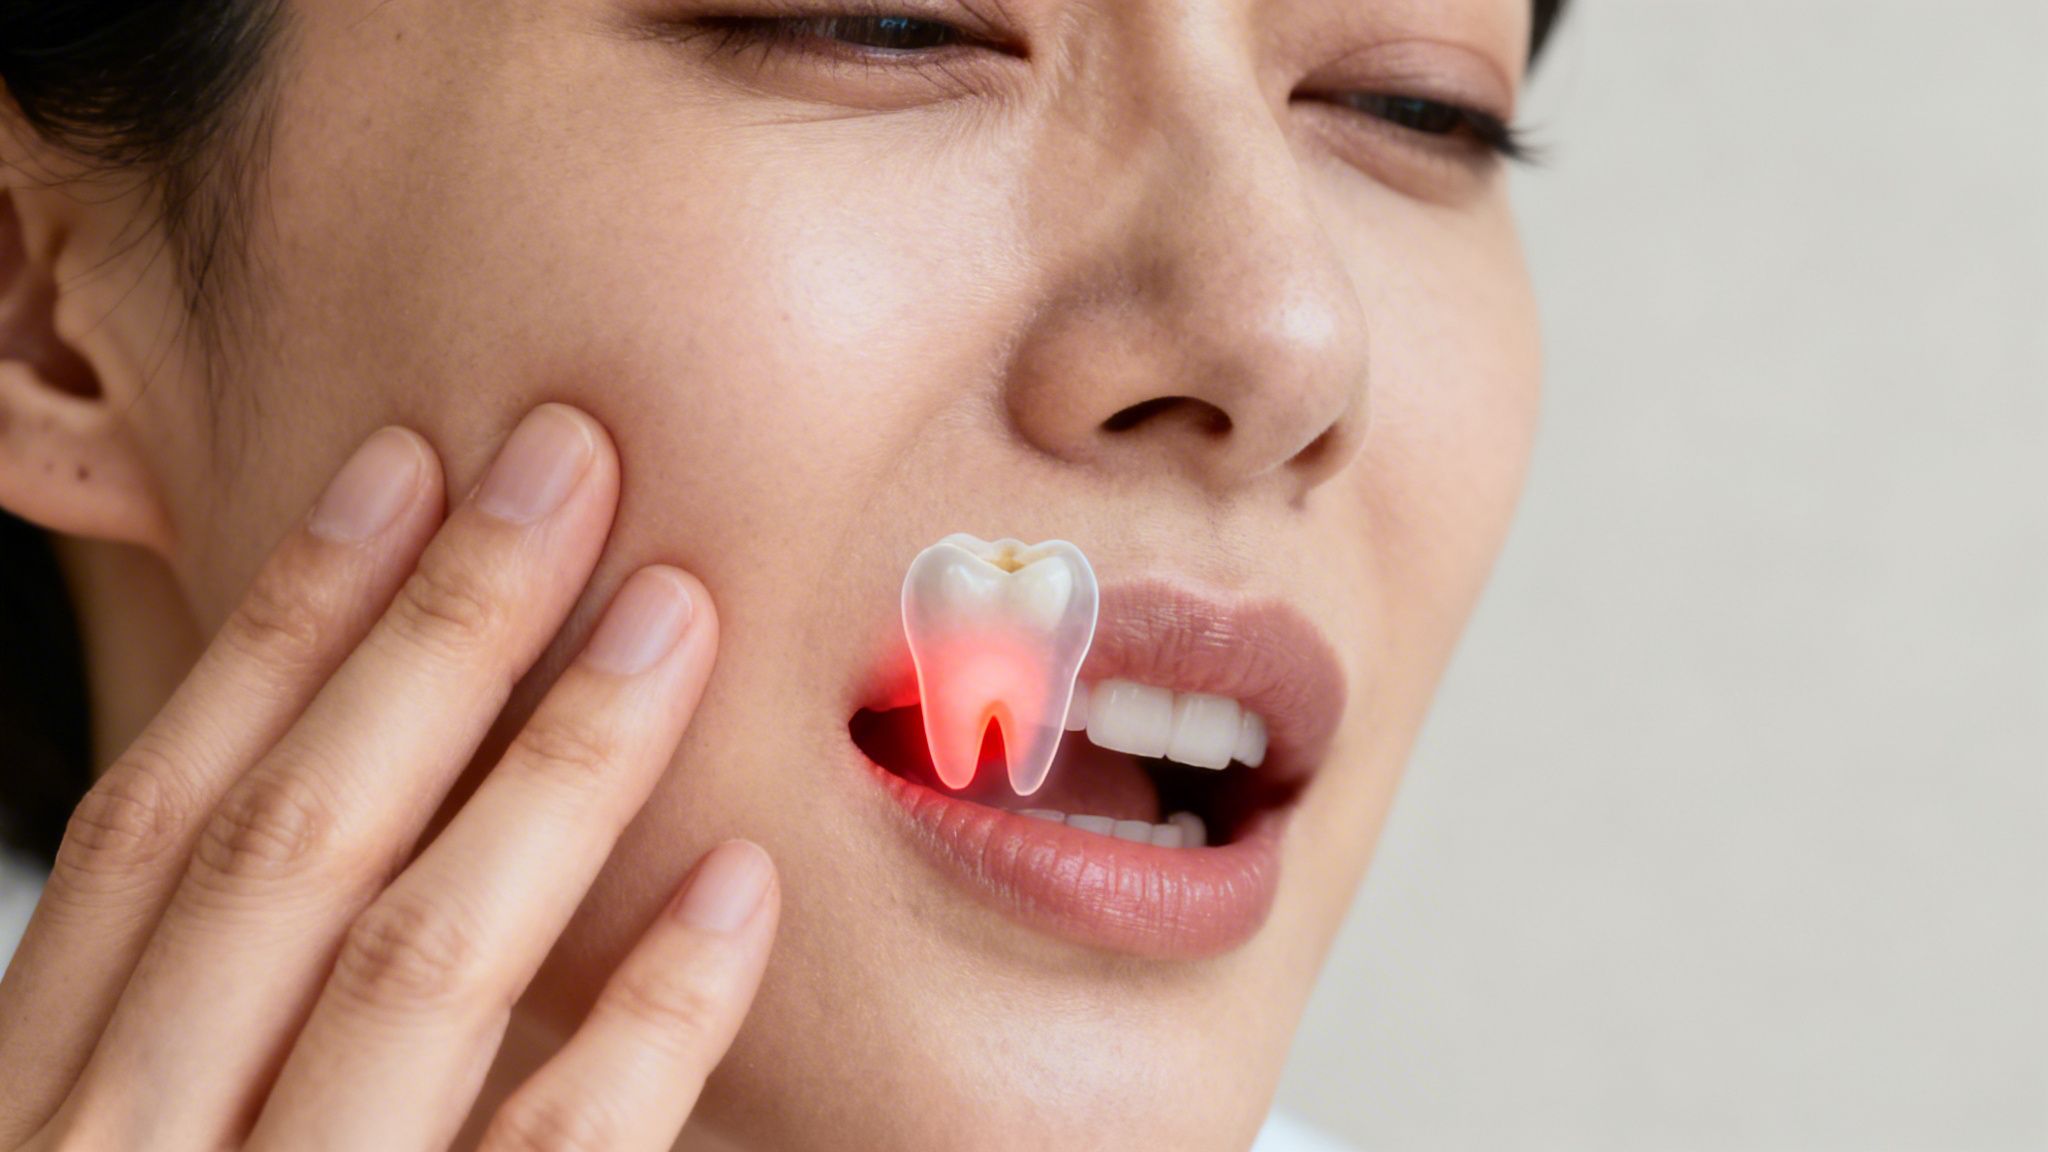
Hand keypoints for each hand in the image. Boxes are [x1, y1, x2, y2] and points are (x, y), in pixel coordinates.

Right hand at [0, 403, 777, 1149]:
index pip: (158, 821)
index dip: (278, 627)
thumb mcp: (144, 1141)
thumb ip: (212, 1022)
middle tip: (568, 465)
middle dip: (437, 635)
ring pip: (418, 960)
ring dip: (560, 766)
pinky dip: (651, 1011)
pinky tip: (739, 884)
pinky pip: (556, 1146)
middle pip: (289, 843)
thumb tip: (352, 786)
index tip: (397, 472)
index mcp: (46, 1098)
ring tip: (676, 616)